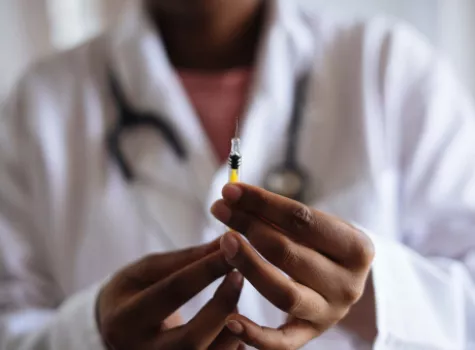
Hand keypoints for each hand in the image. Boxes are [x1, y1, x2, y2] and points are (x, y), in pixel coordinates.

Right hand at [97, 239, 244, 349]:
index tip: (231, 249)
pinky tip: (237, 328)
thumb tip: (224, 242)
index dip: (206, 269)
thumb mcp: (144, 271)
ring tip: (236, 303)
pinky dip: (231, 347)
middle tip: (239, 276)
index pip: (172, 292)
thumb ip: (183, 258)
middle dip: (221, 305)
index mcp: (125, 319)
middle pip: (190, 338)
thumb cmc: (130, 293)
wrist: (112, 332)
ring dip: (231, 328)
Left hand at [211, 184, 374, 348]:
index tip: (231, 190)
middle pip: (289, 253)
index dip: (263, 203)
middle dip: (249, 227)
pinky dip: (256, 334)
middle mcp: (348, 284)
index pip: (302, 219)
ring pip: (283, 293)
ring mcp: (329, 313)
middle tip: (220, 210)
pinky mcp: (310, 334)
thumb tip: (234, 196)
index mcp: (356, 248)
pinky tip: (230, 320)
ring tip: (224, 242)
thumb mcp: (317, 227)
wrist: (344, 281)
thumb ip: (280, 215)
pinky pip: (282, 342)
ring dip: (249, 266)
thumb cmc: (324, 246)